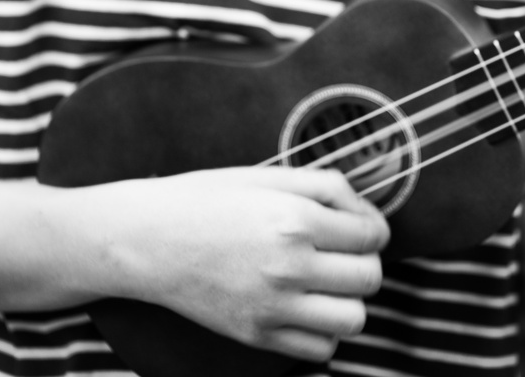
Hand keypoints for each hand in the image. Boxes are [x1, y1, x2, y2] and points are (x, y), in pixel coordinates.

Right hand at [98, 166, 388, 363]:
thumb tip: (364, 210)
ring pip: (354, 318)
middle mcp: (290, 266)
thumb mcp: (266, 176)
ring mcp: (275, 306)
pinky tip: (307, 304)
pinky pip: (322, 347)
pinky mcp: (259, 335)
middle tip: (345, 250)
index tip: (362, 225)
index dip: (374, 227)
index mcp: (295, 218)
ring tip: (329, 281)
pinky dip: (325, 330)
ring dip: (350, 298)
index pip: (372, 235)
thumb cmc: (206, 200)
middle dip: (366, 260)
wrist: (150, 239)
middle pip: (370, 276)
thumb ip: (324, 186)